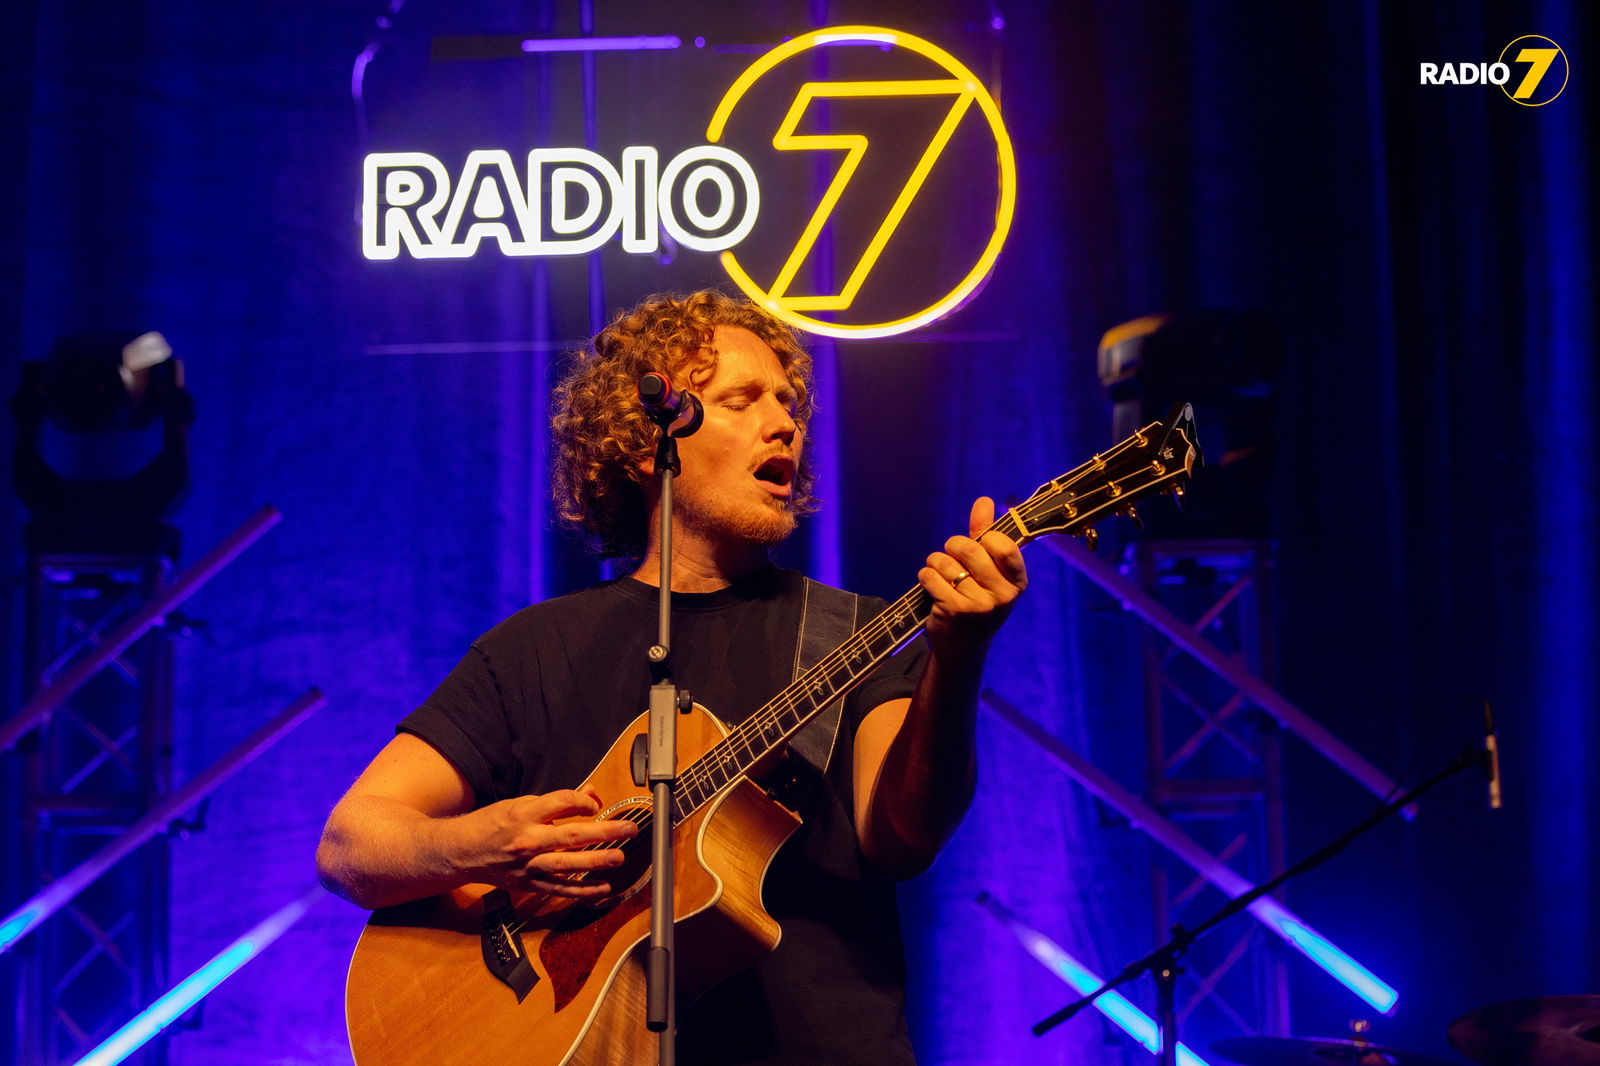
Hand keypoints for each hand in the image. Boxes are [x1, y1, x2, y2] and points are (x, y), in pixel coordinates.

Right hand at [464, 788, 638, 898]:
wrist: (463, 852)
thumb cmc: (492, 824)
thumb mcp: (520, 803)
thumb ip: (556, 802)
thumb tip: (591, 796)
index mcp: (524, 814)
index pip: (562, 803)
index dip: (585, 802)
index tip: (595, 805)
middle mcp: (527, 840)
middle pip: (572, 835)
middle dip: (605, 832)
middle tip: (629, 829)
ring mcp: (529, 865)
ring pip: (569, 865)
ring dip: (597, 862)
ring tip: (619, 856)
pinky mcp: (529, 884)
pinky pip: (561, 889)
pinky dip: (583, 890)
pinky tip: (604, 888)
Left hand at [917, 496, 1026, 660]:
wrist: (963, 647)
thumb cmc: (977, 599)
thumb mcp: (988, 570)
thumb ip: (985, 534)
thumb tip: (984, 501)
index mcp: (1017, 582)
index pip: (1003, 545)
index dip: (985, 537)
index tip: (979, 543)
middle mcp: (1003, 596)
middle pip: (970, 549)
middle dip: (953, 545)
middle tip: (951, 553)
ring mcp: (979, 606)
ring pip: (946, 563)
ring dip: (936, 563)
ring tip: (940, 574)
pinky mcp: (955, 612)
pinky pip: (930, 576)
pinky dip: (926, 576)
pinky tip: (931, 585)